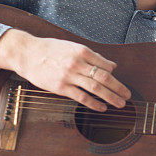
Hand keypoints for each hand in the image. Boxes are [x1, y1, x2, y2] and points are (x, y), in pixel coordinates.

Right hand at [0, 29, 130, 111]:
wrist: (28, 54)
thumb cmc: (52, 50)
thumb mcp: (73, 48)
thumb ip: (93, 57)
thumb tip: (112, 66)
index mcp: (82, 51)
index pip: (105, 65)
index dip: (115, 76)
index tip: (121, 84)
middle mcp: (77, 63)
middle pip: (104, 77)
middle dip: (118, 88)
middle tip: (128, 95)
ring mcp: (69, 76)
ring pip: (95, 88)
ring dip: (110, 97)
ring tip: (120, 103)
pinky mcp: (60, 87)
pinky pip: (81, 97)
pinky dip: (94, 103)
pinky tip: (102, 107)